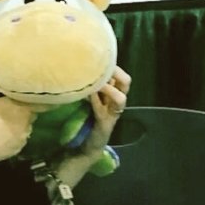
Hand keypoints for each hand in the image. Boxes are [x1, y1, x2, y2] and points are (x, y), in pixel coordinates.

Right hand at [0, 77, 37, 169]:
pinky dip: (15, 136)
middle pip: (31, 113)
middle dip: (24, 110)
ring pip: (26, 127)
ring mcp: (23, 137)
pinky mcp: (17, 149)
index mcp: (19, 107)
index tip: (27, 94)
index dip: (32, 97)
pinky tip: (4, 135)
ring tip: (8, 121)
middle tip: (12, 107)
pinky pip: (20, 139)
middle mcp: (26, 122)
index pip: (36, 100)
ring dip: (19, 123)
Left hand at [54, 66, 130, 187]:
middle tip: (102, 68)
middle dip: (116, 73)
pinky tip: (88, 93)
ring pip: (120, 98)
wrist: (86, 146)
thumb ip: (89, 88)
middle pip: (126, 83)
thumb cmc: (87, 121)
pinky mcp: (104, 125)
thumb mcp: (89, 100)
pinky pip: (102, 110)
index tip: (99, 59)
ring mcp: (112, 115)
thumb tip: (79, 70)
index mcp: (113, 96)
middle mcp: (116, 104)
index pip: (121, 76)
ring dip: (108, 88)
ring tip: (97, 82)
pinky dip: (96, 100)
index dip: (114, 66)